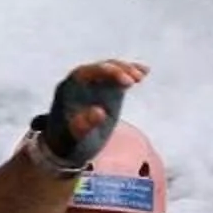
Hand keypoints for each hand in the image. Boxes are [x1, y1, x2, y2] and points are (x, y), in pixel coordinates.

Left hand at [32, 59, 149, 166]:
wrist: (71, 144)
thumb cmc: (69, 140)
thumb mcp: (75, 136)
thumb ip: (84, 125)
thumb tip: (100, 112)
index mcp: (68, 88)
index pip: (86, 73)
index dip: (105, 72)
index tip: (125, 81)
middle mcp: (81, 81)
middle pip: (101, 68)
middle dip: (119, 70)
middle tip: (136, 79)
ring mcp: (95, 83)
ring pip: (112, 69)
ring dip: (127, 70)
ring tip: (141, 76)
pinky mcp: (106, 88)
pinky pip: (119, 76)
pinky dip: (131, 73)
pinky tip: (145, 71)